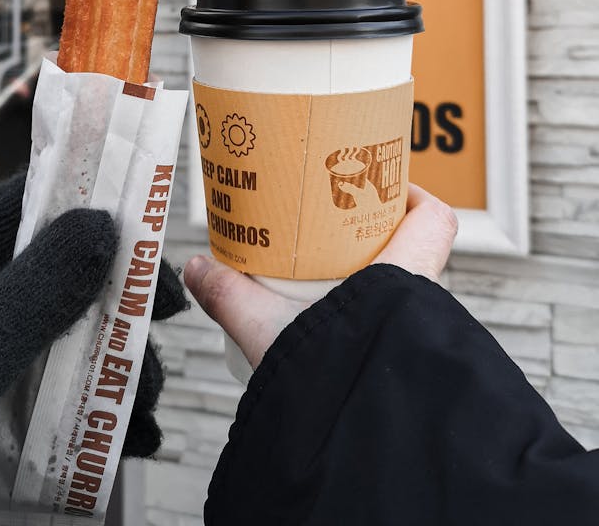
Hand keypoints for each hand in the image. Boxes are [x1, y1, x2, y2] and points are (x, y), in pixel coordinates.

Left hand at [0, 173, 185, 525]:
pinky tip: (132, 441)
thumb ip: (28, 296)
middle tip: (165, 321)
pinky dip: (99, 422)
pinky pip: (53, 412)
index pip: (22, 211)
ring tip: (149, 409)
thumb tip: (101, 222)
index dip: (88, 205)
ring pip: (63, 350)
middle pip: (57, 282)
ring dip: (117, 370)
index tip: (151, 230)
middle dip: (115, 301)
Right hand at [184, 183, 457, 370]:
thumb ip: (230, 296)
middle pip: (413, 250)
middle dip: (374, 240)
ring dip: (371, 285)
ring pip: (403, 294)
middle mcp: (423, 304)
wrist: (364, 447)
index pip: (434, 217)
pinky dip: (367, 323)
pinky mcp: (406, 367)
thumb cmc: (338, 381)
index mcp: (405, 272)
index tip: (380, 186)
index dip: (413, 195)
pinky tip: (331, 331)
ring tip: (326, 284)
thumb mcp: (269, 329)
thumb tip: (199, 269)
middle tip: (334, 235)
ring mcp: (418, 337)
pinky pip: (393, 330)